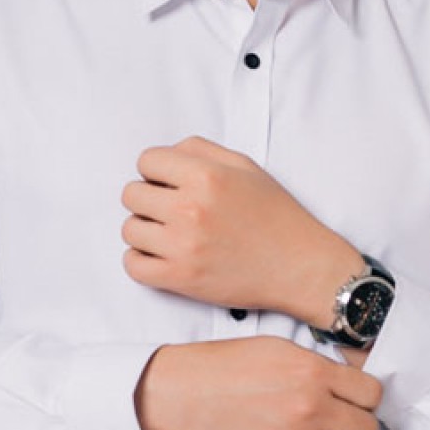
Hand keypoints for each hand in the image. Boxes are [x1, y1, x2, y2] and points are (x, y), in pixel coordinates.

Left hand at [121, 137, 362, 325]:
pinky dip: (141, 261)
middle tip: (172, 211)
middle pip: (131, 195)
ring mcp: (183, 245)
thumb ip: (201, 151)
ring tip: (171, 235)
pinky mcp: (180, 278)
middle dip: (149, 200)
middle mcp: (190, 208)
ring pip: (129, 230)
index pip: (146, 161)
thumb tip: (166, 155)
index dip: (157, 172)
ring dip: (146, 231)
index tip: (170, 184)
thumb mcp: (246, 168)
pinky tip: (163, 257)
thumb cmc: (276, 217)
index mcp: (206, 176)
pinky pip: (132, 265)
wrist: (300, 267)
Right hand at [134, 336, 380, 429]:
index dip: (364, 399)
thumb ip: (317, 365)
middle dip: (353, 426)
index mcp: (314, 372)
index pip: (372, 394)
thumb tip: (345, 382)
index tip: (352, 402)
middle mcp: (311, 407)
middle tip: (334, 424)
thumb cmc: (225, 367)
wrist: (183, 393)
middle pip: (365, 429)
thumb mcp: (278, 348)